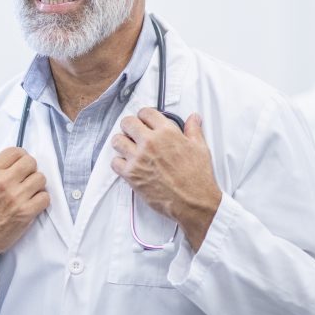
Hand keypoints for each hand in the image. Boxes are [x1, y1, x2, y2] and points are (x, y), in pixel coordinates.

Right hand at [0, 147, 49, 267]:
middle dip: (30, 170)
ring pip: (40, 179)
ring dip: (37, 185)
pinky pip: (45, 198)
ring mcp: (16, 198)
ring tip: (29, 193)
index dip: (21, 157)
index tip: (20, 165)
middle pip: (31, 162)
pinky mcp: (25, 213)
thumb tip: (9, 166)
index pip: (15, 152)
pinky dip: (41, 200)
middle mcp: (3, 182)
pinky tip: (32, 204)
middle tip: (26, 179)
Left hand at [110, 109, 221, 250]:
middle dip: (130, 126)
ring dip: (121, 142)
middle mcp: (149, 143)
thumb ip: (193, 130)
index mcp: (166, 132)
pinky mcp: (131, 174)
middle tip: (134, 132)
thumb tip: (193, 118)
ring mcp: (138, 158)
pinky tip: (128, 164)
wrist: (193, 201)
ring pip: (117, 141)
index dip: (144, 116)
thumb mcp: (200, 148)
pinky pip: (114, 162)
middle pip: (127, 123)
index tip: (144, 120)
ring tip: (128, 147)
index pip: (146, 113)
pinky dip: (119, 163)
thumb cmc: (197, 177)